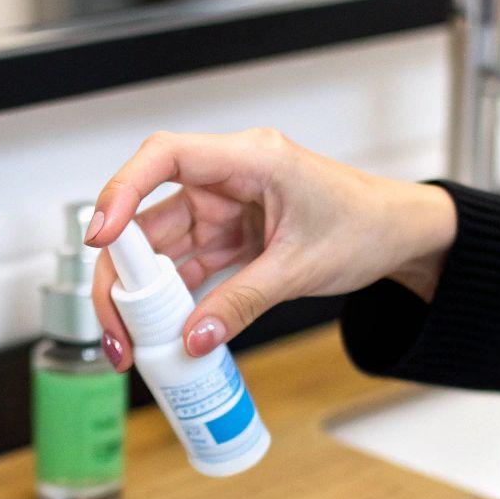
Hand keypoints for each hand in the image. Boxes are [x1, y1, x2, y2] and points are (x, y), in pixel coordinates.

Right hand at [86, 128, 455, 368]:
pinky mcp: (229, 235)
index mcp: (250, 159)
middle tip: (114, 323)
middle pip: (148, 214)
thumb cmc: (366, 225)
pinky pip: (185, 264)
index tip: (100, 236)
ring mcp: (225, 207)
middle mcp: (227, 177)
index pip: (165, 157)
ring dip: (141, 293)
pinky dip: (171, 298)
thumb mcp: (302, 268)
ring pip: (160, 246)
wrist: (399, 235)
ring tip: (130, 341)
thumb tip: (192, 339)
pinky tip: (160, 331)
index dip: (122, 191)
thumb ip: (243, 302)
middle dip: (122, 270)